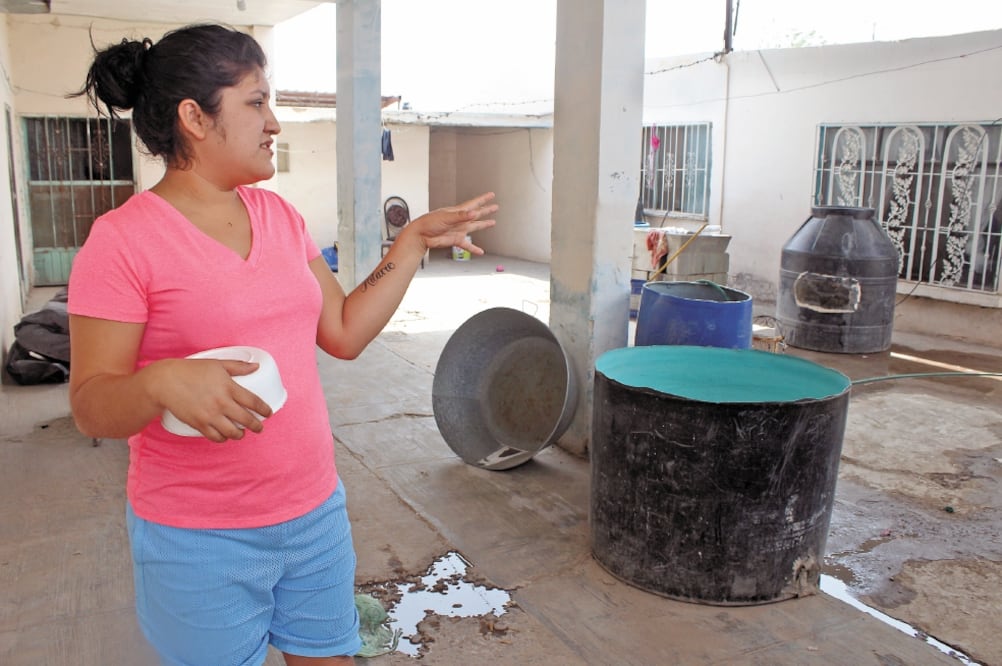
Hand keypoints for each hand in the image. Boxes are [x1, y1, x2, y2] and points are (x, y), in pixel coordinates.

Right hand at [152, 358, 272, 442]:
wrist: (165, 381)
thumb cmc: (191, 370)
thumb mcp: (217, 364)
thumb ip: (238, 367)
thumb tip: (256, 367)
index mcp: (228, 387)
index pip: (253, 402)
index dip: (264, 409)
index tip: (268, 413)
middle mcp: (221, 403)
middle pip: (246, 420)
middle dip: (256, 426)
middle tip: (259, 427)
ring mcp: (210, 415)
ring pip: (232, 432)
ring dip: (240, 435)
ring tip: (242, 433)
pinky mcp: (199, 424)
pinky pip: (215, 437)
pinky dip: (222, 439)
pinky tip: (225, 436)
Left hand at [407, 192, 497, 255]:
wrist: (421, 235)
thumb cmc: (429, 223)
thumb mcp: (446, 217)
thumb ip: (461, 216)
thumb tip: (473, 213)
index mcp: (458, 212)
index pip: (474, 203)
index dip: (483, 199)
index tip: (491, 195)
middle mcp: (460, 220)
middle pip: (476, 214)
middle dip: (486, 210)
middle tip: (495, 207)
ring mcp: (459, 230)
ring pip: (474, 226)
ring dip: (483, 224)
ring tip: (492, 222)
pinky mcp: (456, 240)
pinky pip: (467, 245)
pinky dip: (474, 248)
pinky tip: (480, 251)